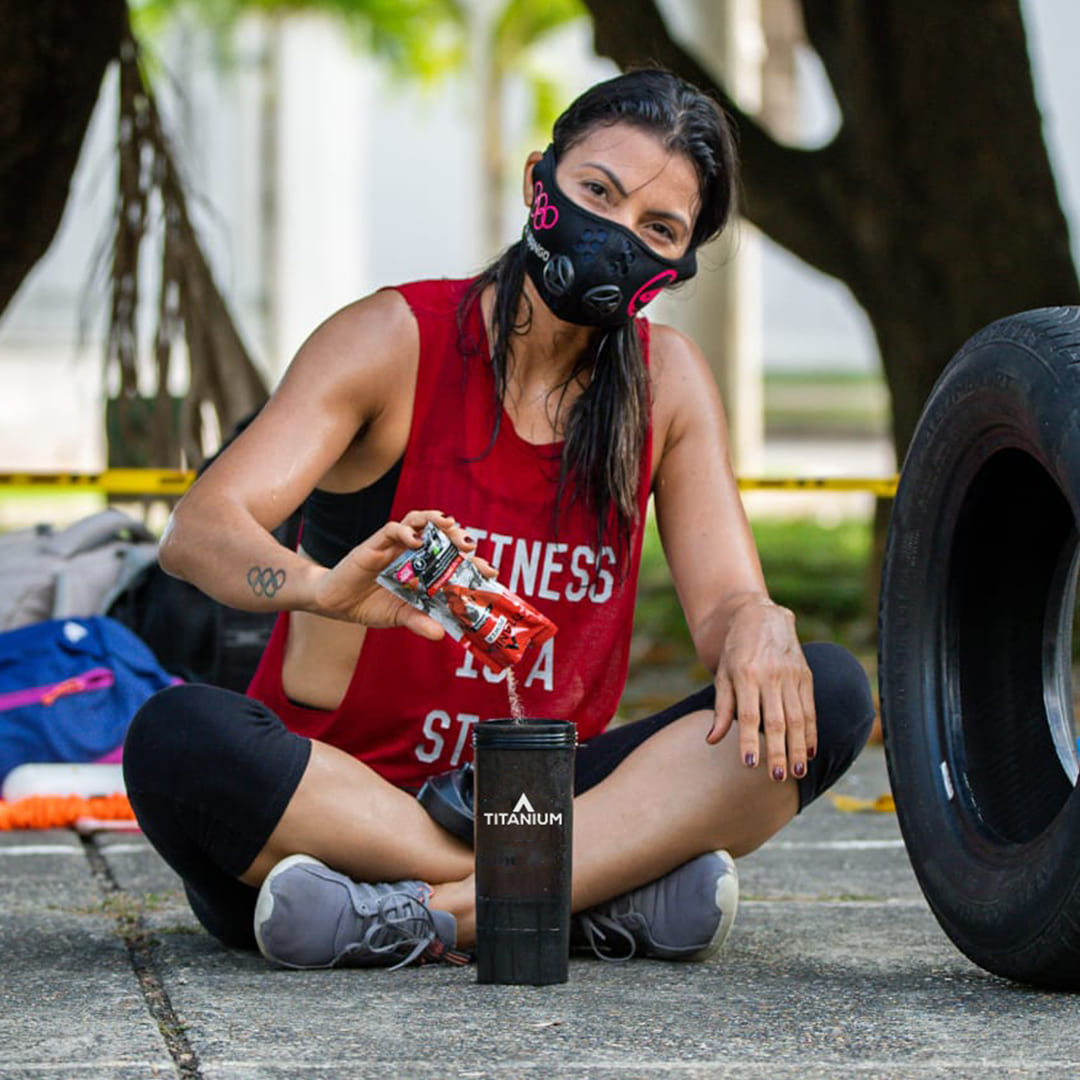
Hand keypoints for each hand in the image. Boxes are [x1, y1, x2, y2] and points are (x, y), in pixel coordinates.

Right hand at [311, 509, 492, 636]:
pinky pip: (392, 530)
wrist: (337, 604)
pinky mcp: (375, 544)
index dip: (473, 562)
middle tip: (470, 547)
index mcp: (424, 569)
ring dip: (436, 521)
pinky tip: (416, 541)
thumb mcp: (400, 616)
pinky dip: (406, 532)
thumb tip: (441, 634)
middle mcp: (413, 553)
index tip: (490, 571)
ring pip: (419, 521)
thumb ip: (419, 621)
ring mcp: (395, 546)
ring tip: (450, 527)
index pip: (453, 559)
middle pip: (441, 534)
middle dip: (458, 537)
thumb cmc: (371, 606)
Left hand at [706, 596, 815, 781]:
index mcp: (745, 674)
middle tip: (778, 778)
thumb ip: (721, 708)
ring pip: (798, 717)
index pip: (748, 715)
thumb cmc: (735, 651)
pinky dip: (812, 731)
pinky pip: (810, 707)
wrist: (760, 615)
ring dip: (798, 747)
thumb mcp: (722, 674)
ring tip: (798, 772)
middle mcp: (770, 675)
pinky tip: (811, 751)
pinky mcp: (806, 675)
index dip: (749, 741)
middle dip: (778, 751)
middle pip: (776, 720)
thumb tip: (712, 740)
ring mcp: (791, 675)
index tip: (750, 765)